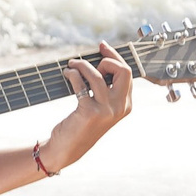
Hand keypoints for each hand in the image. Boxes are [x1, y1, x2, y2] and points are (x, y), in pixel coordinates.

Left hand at [41, 41, 133, 169]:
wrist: (67, 148)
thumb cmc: (81, 124)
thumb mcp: (100, 107)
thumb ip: (105, 88)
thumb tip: (100, 59)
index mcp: (126, 105)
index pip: (127, 73)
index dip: (114, 57)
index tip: (102, 46)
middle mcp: (120, 107)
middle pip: (123, 71)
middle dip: (107, 59)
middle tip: (89, 62)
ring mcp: (106, 110)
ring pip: (98, 75)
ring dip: (82, 65)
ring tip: (71, 65)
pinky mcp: (90, 112)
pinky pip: (81, 84)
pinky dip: (73, 74)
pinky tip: (67, 73)